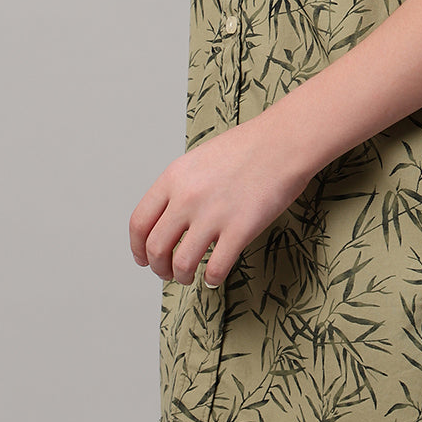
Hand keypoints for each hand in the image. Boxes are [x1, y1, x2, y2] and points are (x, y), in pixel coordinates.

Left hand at [129, 117, 310, 286]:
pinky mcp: (240, 229)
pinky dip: (212, 279)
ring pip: (181, 264)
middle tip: (167, 272)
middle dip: (158, 268)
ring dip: (182, 276)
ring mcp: (213, 215)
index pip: (139, 223)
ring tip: (189, 276)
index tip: (143, 258)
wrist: (284, 141)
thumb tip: (169, 218)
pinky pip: (216, 268)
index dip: (137, 248)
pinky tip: (215, 276)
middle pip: (156, 248)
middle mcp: (187, 198)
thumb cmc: (248, 147)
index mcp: (174, 178)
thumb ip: (180, 186)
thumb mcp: (199, 158)